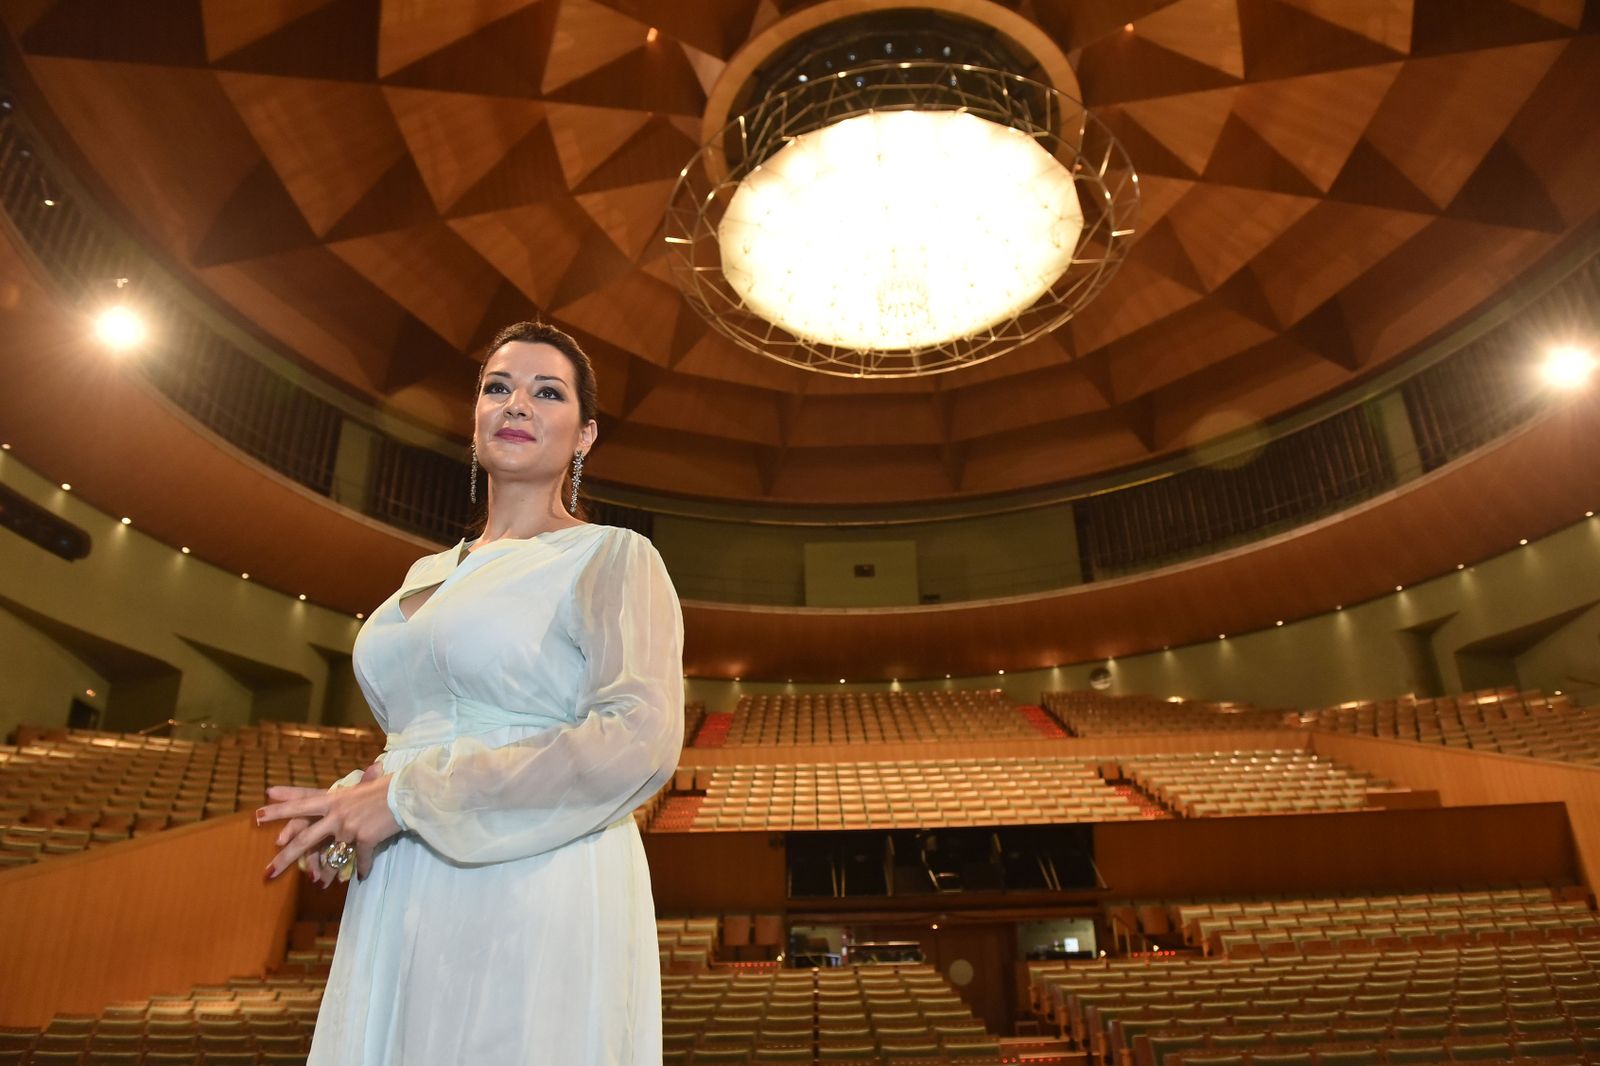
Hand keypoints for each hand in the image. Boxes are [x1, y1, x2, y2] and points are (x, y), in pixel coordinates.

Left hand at [258, 762, 398, 881]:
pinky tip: (362, 876)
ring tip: (318, 884)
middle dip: (284, 857)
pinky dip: (362, 868)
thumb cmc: (388, 787)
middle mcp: (336, 814)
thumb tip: (371, 768)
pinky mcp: (363, 839)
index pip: (301, 802)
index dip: (281, 806)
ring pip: (330, 856)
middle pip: (304, 838)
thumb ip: (359, 786)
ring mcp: (348, 827)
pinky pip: (360, 859)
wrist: (407, 794)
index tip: (259, 809)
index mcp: (334, 799)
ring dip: (325, 873)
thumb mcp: (367, 784)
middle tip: (267, 872)